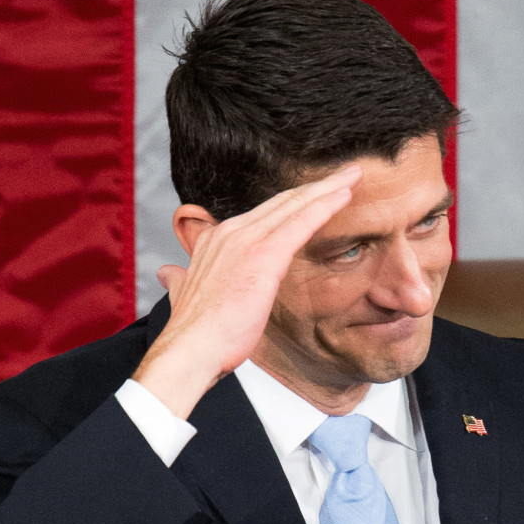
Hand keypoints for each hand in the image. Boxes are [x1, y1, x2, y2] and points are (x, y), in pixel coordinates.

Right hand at [132, 166, 362, 417]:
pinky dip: (324, 205)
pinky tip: (345, 195)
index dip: (293, 202)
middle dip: (316, 187)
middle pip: (282, 202)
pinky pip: (301, 223)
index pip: (264, 214)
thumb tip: (170, 273)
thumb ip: (181, 279)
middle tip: (346, 173)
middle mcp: (230, 233)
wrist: (190, 350)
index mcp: (216, 240)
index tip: (316, 193)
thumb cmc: (196, 333)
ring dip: (327, 189)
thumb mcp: (186, 294)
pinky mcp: (263, 255)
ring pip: (295, 205)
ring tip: (353, 176)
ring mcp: (246, 241)